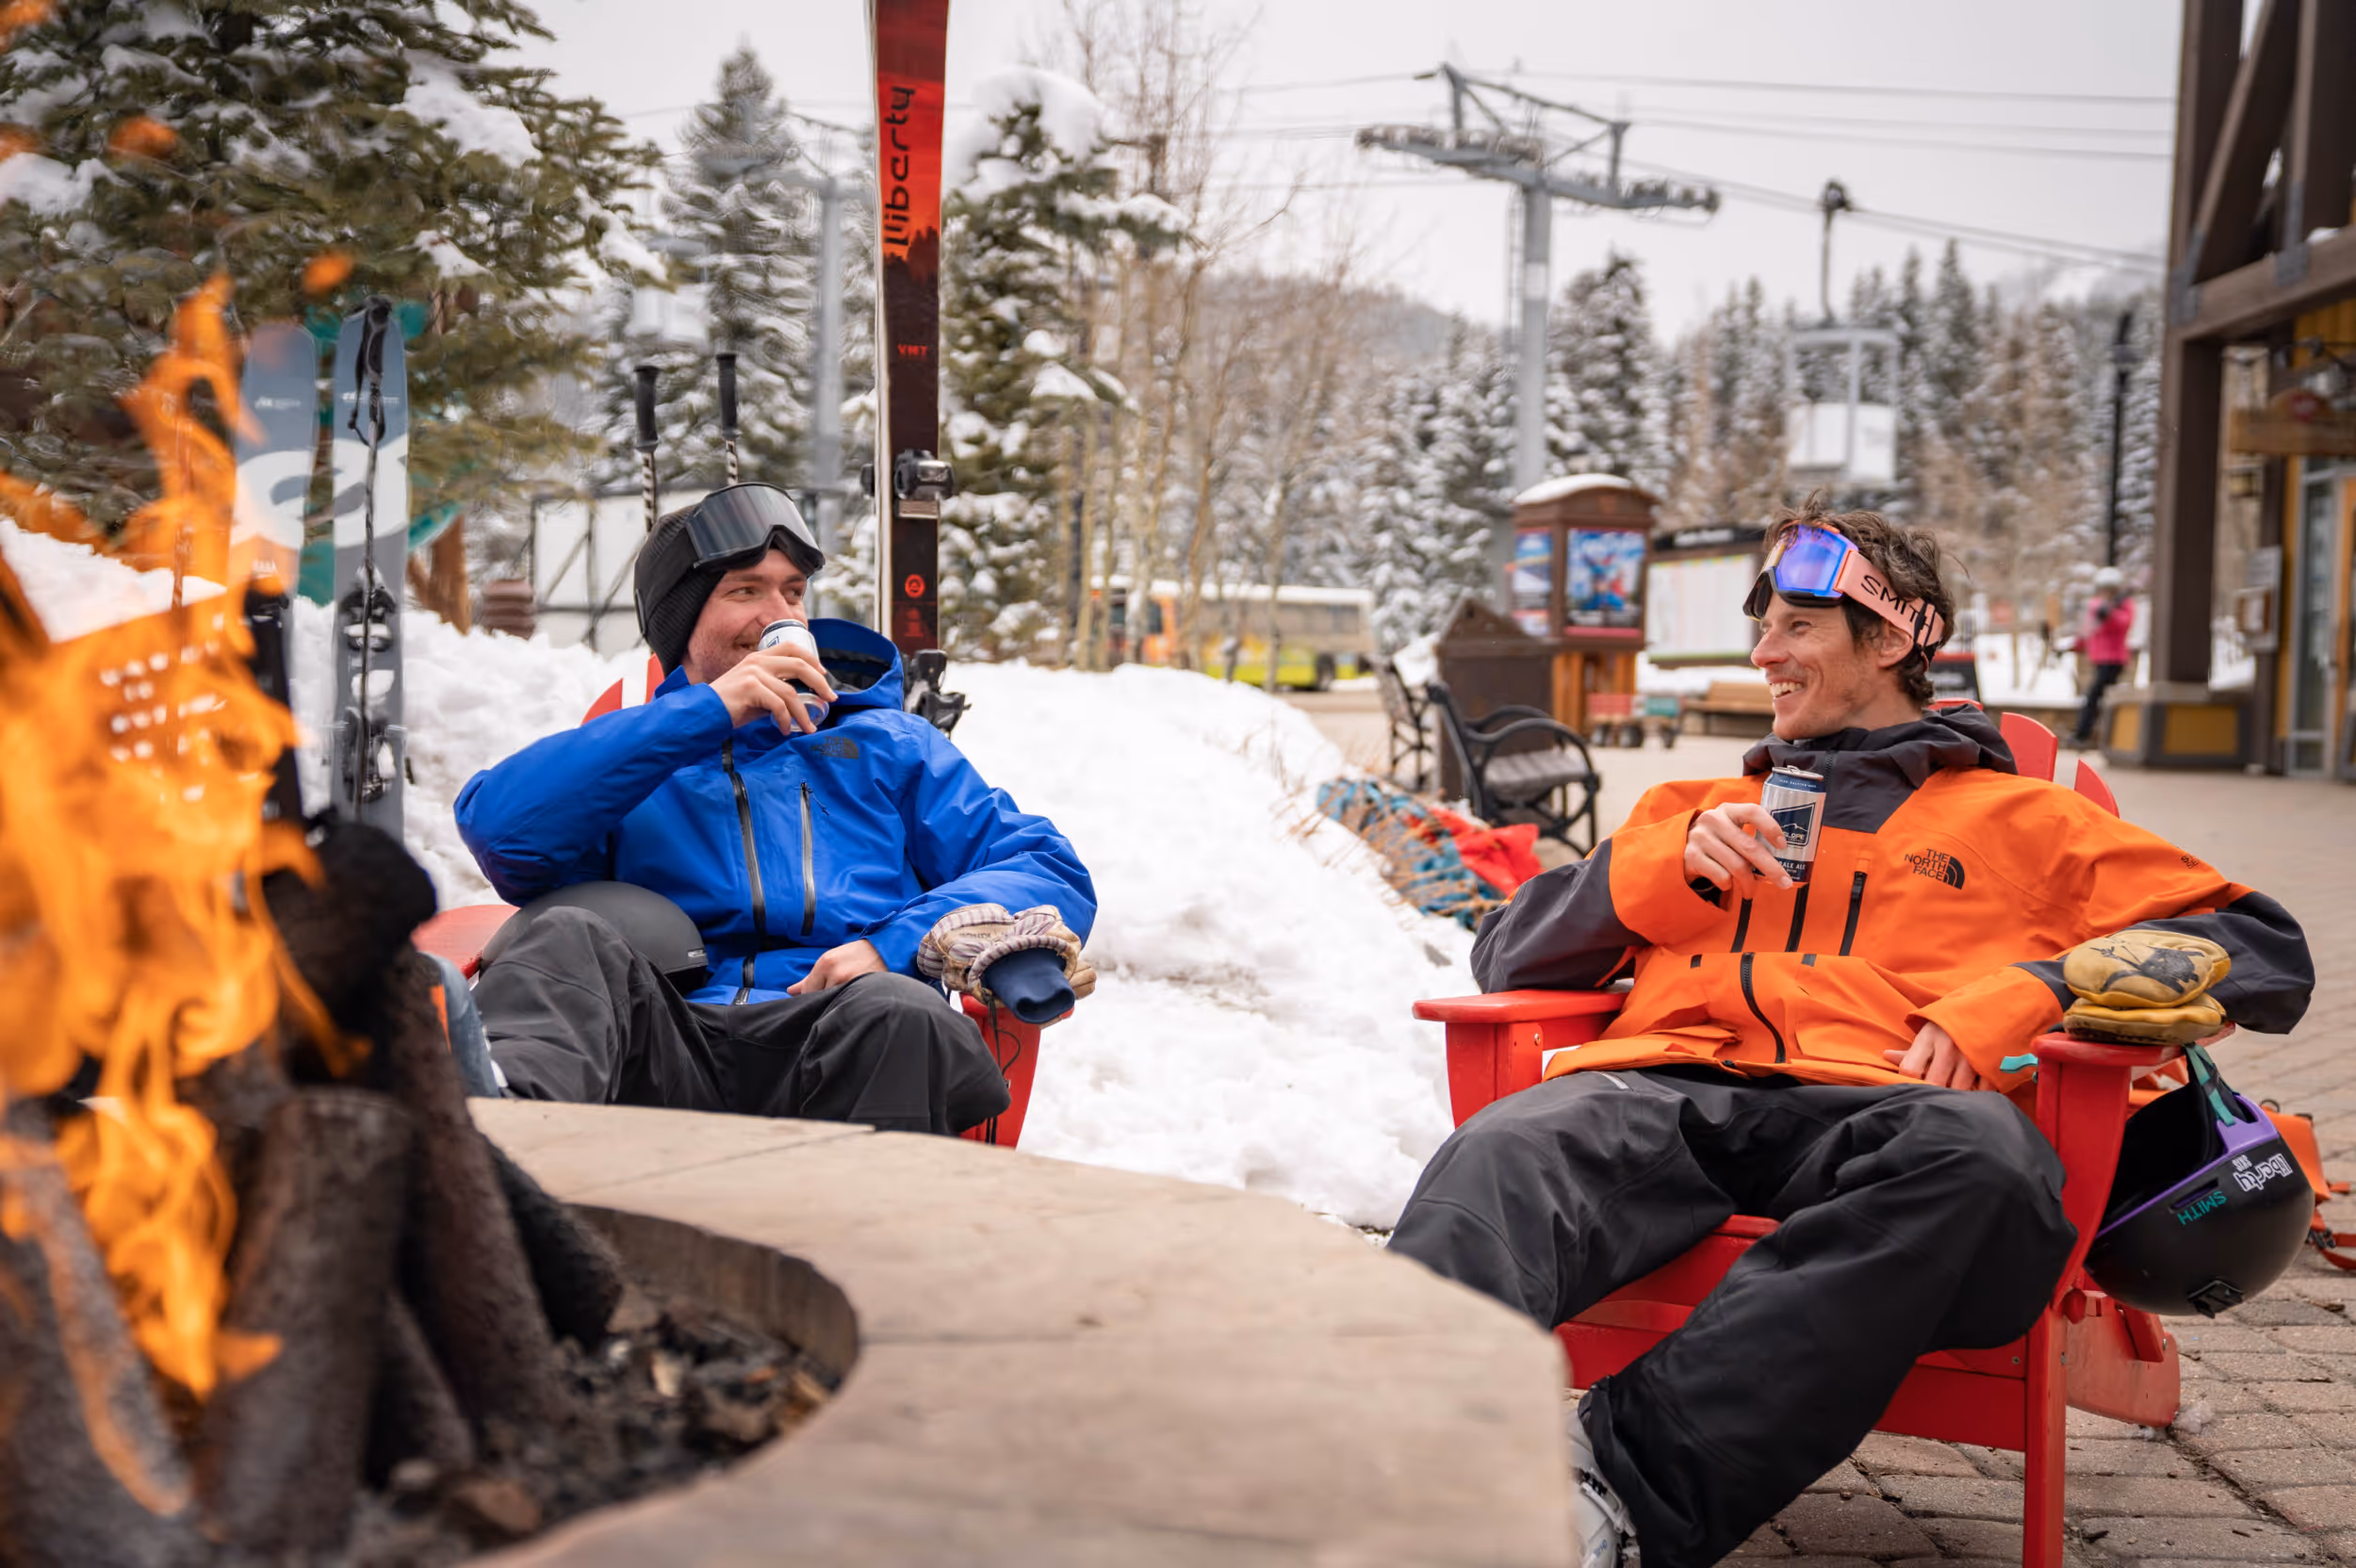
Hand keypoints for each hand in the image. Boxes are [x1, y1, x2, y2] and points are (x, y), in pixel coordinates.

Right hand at [707, 646, 836, 733]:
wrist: (705, 712)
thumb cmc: (730, 705)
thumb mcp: (755, 690)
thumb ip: (775, 689)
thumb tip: (800, 701)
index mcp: (759, 658)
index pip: (792, 648)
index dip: (812, 660)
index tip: (823, 675)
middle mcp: (758, 661)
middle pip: (799, 665)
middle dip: (819, 683)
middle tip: (830, 699)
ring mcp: (754, 674)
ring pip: (791, 693)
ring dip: (803, 713)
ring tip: (808, 727)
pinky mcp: (751, 688)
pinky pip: (779, 706)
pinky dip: (786, 720)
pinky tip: (785, 729)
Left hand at [787, 939, 884, 995]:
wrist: (886, 950)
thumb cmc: (857, 955)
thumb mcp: (832, 960)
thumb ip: (810, 978)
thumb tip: (790, 991)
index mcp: (826, 963)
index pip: (808, 991)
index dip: (812, 998)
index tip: (820, 999)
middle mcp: (835, 972)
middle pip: (820, 998)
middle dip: (825, 1001)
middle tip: (837, 997)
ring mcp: (849, 982)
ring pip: (834, 1003)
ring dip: (838, 1004)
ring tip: (847, 998)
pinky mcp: (863, 989)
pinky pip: (848, 1003)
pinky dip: (849, 1004)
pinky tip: (854, 1001)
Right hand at [1684, 802, 1792, 894]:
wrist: (1678, 845)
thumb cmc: (1716, 839)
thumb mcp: (1729, 828)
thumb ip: (1749, 835)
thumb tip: (1782, 860)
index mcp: (1728, 810)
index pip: (1753, 812)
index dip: (1770, 827)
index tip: (1783, 846)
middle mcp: (1713, 820)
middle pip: (1749, 846)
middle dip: (1771, 868)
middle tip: (1784, 883)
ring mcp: (1701, 838)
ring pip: (1737, 866)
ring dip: (1749, 883)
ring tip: (1751, 891)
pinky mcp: (1691, 856)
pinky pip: (1721, 876)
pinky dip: (1728, 885)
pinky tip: (1727, 884)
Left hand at [1883, 1021, 1984, 1090]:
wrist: (1991, 1007)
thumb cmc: (1951, 1027)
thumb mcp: (1929, 1033)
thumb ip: (1910, 1051)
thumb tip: (1886, 1057)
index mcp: (1928, 1037)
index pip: (1909, 1070)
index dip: (1909, 1081)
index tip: (1914, 1084)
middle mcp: (1949, 1047)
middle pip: (1933, 1084)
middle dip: (1932, 1092)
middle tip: (1934, 1094)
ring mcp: (1971, 1056)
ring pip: (1957, 1091)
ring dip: (1955, 1095)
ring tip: (1954, 1090)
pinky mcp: (1991, 1064)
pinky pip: (1982, 1091)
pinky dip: (1977, 1094)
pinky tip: (1974, 1088)